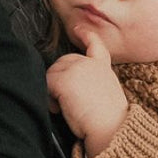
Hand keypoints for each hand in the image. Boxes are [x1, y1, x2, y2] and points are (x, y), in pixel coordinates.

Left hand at [46, 28, 127, 157]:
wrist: (111, 128)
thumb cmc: (109, 120)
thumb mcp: (106, 94)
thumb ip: (93, 83)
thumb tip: (75, 87)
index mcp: (103, 68)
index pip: (95, 44)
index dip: (86, 36)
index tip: (78, 29)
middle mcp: (90, 63)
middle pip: (63, 61)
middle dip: (59, 78)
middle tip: (66, 101)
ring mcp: (77, 69)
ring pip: (52, 73)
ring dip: (53, 90)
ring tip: (63, 107)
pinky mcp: (64, 79)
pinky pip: (46, 85)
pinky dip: (48, 99)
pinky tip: (59, 109)